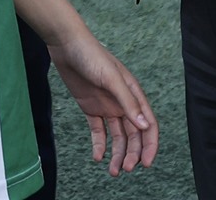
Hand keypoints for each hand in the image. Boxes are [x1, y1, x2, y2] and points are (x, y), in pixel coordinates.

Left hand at [47, 30, 158, 177]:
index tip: (145, 163)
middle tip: (124, 169)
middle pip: (133, 135)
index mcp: (134, 94)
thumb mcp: (112, 78)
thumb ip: (128, 102)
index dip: (150, 145)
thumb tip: (144, 126)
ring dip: (117, 153)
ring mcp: (107, 106)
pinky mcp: (91, 107)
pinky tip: (98, 157)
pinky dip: (100, 145)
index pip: (148, 124)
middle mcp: (123, 102)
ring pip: (117, 136)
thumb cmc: (92, 56)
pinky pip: (98, 131)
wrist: (66, 45)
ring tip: (113, 171)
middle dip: (131, 153)